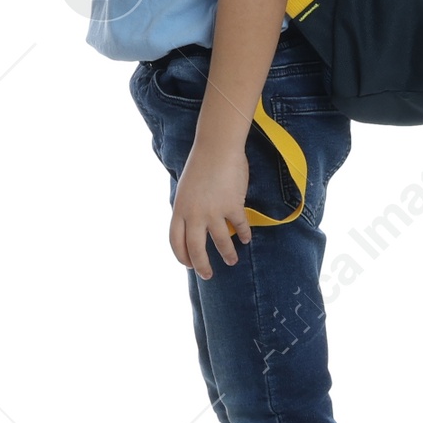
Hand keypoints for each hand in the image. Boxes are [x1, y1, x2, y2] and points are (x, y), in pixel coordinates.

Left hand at [169, 142, 252, 278]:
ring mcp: (213, 211)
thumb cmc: (201, 165)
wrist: (217, 147)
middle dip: (202, 265)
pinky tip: (246, 239)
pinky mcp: (232, 206)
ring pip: (221, 242)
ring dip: (227, 254)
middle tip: (208, 275)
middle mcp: (194, 213)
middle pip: (196, 248)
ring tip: (231, 261)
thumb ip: (188, 209)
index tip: (189, 265)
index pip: (175, 241)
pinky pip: (240, 226)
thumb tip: (193, 227)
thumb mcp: (186, 189)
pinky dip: (244, 234)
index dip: (182, 256)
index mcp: (179, 209)